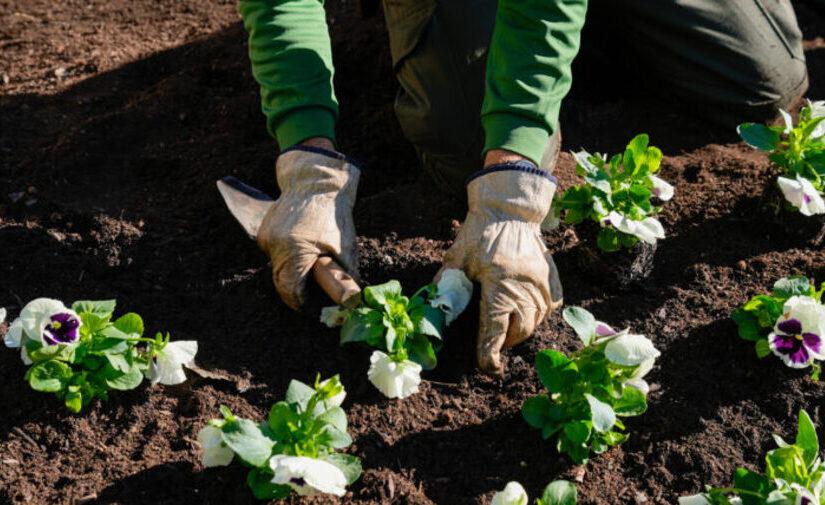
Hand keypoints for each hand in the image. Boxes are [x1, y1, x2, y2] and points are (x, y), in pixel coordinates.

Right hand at [257, 141, 359, 309]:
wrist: (316, 182)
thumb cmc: (333, 215)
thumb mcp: (345, 248)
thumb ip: (345, 276)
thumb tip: (350, 301)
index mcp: (295, 251)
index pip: (291, 291)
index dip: (302, 304)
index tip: (314, 309)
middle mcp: (275, 246)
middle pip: (281, 283)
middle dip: (296, 293)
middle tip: (313, 299)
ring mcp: (266, 238)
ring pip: (277, 270)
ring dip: (292, 276)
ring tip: (310, 276)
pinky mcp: (264, 231)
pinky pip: (274, 255)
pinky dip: (287, 261)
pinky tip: (303, 254)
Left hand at [438, 163, 562, 374]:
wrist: (510, 209)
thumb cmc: (481, 233)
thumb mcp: (457, 259)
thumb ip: (445, 286)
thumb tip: (432, 310)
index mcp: (499, 284)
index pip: (495, 330)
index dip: (490, 354)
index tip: (488, 367)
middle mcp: (525, 287)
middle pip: (519, 331)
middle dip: (505, 343)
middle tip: (492, 344)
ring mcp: (543, 284)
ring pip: (536, 322)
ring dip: (521, 331)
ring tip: (507, 329)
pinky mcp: (553, 280)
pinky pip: (549, 309)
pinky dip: (537, 316)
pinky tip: (524, 312)